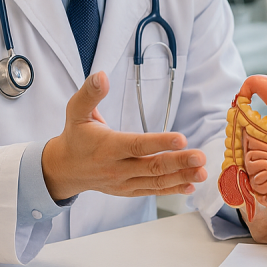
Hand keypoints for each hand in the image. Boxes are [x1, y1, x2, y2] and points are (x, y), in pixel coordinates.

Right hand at [41, 72, 206, 200]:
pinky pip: (153, 190)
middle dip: (179, 162)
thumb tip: (101, 75)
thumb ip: (90, 94)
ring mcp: (124, 182)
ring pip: (156, 181)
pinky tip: (191, 184)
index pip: (137, 145)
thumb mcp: (76, 111)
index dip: (160, 142)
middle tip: (201, 157)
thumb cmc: (75, 137)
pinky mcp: (129, 190)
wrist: (64, 169)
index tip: (181, 139)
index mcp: (108, 147)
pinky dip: (173, 189)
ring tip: (203, 171)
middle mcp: (118, 167)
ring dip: (182, 177)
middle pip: (152, 166)